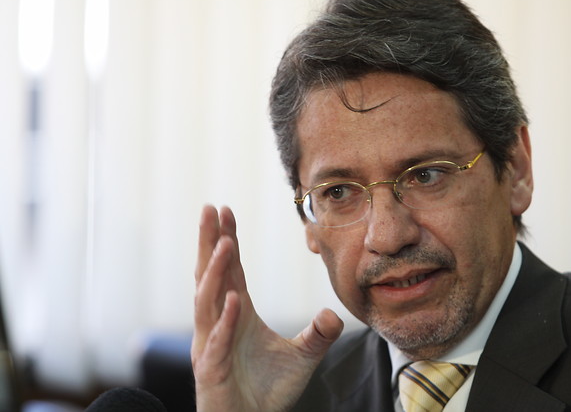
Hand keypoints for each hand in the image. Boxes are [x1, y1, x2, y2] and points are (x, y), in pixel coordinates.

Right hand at [191, 205, 343, 411]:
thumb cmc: (268, 391)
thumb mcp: (302, 356)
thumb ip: (318, 334)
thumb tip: (332, 313)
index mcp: (236, 313)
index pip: (229, 270)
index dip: (227, 240)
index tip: (226, 210)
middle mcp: (218, 323)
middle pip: (210, 275)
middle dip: (209, 242)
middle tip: (209, 209)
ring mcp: (211, 345)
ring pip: (208, 302)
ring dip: (215, 273)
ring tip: (224, 244)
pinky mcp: (211, 371)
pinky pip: (217, 342)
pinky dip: (224, 321)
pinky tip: (235, 299)